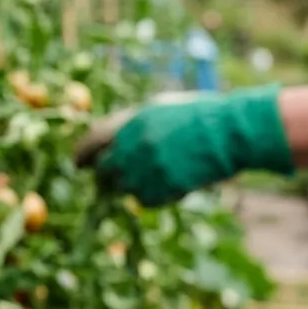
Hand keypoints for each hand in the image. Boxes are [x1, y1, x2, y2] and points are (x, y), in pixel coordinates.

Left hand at [73, 85, 294, 206]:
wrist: (231, 131)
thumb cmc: (200, 115)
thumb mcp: (160, 107)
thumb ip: (132, 124)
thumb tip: (110, 141)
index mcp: (130, 122)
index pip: (91, 142)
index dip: (81, 155)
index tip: (77, 165)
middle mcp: (132, 146)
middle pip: (104, 171)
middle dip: (107, 175)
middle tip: (116, 177)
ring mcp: (147, 170)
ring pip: (124, 189)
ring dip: (134, 185)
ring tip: (158, 173)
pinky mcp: (163, 188)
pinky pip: (145, 201)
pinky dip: (153, 196)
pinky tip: (170, 184)